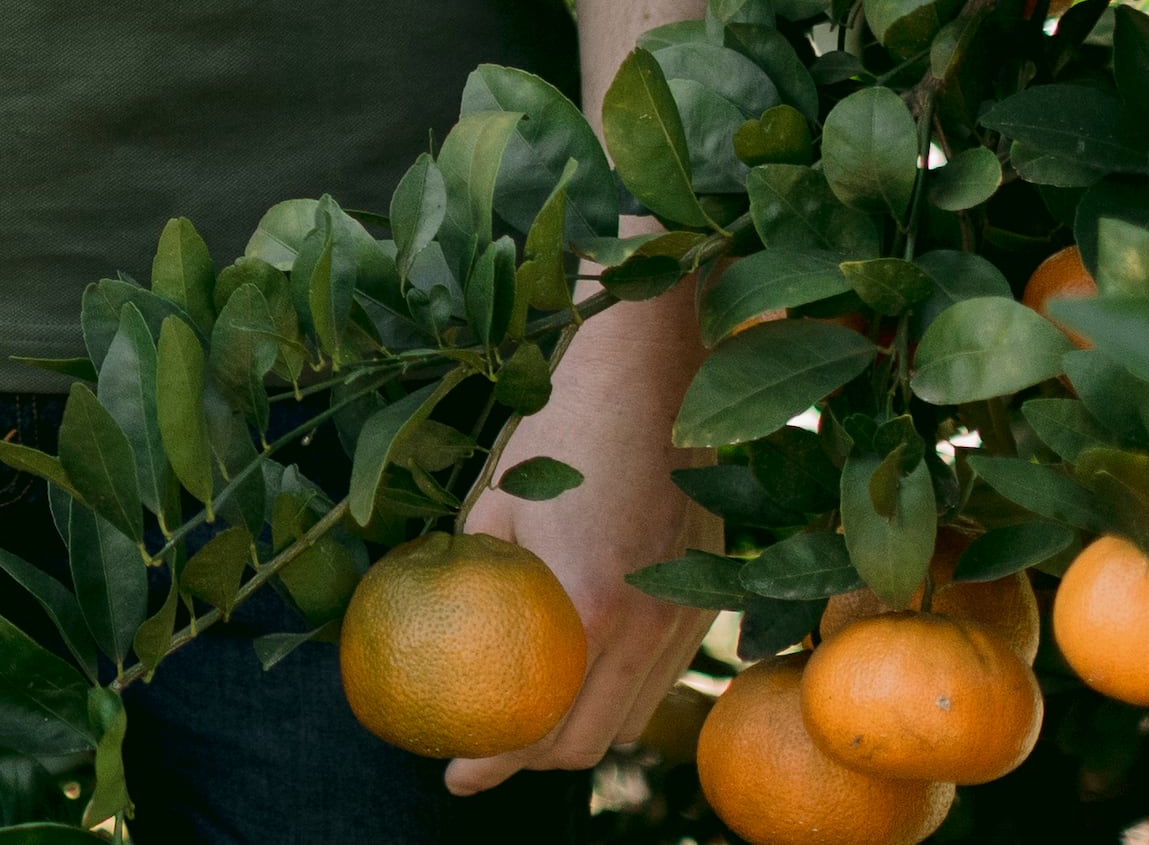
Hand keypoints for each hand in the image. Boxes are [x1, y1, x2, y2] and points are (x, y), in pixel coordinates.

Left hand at [448, 283, 710, 791]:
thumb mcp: (498, 501)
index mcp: (591, 611)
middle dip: (532, 761)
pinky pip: (663, 675)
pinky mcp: (710, 597)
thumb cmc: (563, 427)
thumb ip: (479, 575)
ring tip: (526, 712)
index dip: (493, 764)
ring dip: (579, 729)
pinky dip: (618, 691)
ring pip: (634, 716)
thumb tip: (438, 623)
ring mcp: (689, 618)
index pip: (542, 728)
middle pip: (592, 743)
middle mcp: (650, 630)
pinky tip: (580, 667)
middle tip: (482, 751)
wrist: (659, 373)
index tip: (453, 775)